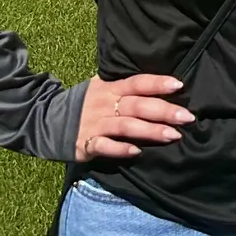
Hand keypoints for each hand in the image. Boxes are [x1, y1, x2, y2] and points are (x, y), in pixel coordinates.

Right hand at [75, 73, 192, 160]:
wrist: (48, 120)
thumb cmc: (87, 104)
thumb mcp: (103, 88)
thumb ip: (127, 88)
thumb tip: (163, 86)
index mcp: (111, 87)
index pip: (137, 82)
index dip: (157, 83)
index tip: (179, 85)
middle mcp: (105, 104)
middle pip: (138, 106)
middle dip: (164, 111)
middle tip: (187, 117)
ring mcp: (95, 124)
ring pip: (126, 126)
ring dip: (150, 131)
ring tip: (173, 135)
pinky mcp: (86, 143)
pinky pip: (104, 146)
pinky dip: (120, 149)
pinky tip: (137, 152)